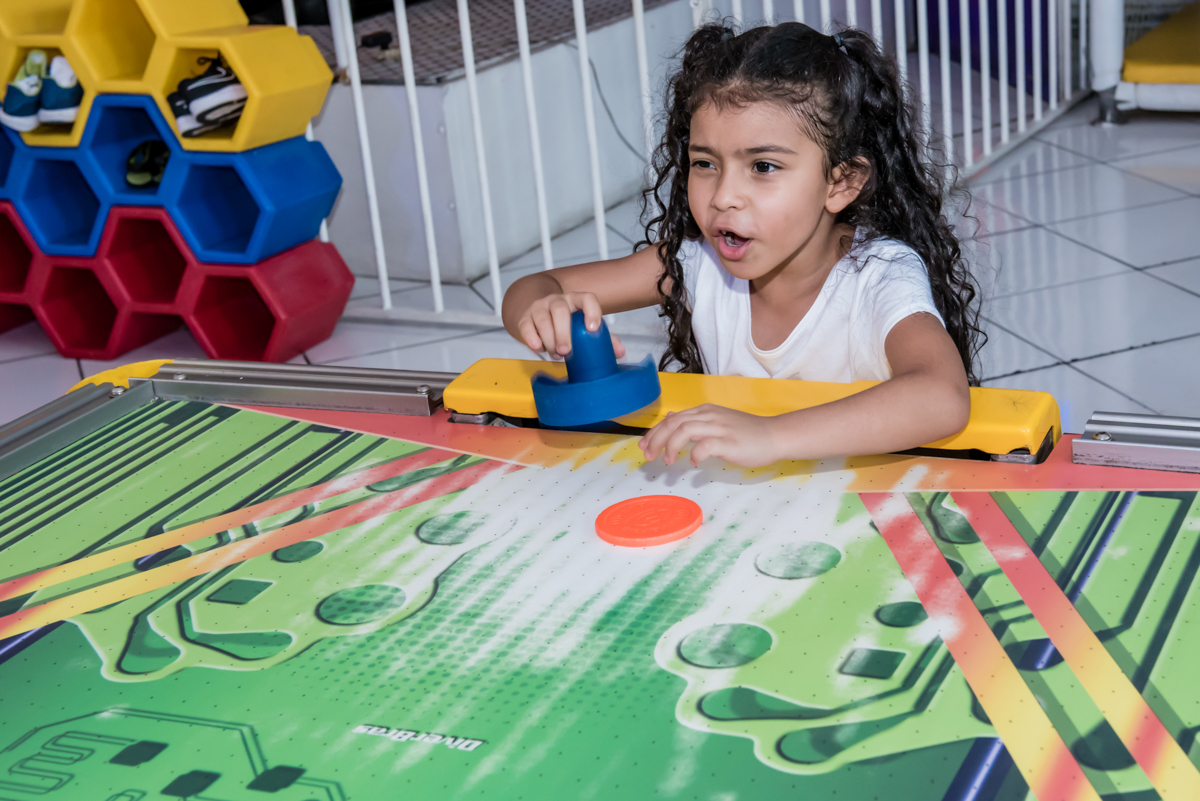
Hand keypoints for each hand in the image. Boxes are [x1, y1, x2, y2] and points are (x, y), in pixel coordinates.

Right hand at [516, 291, 624, 359]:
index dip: (592, 311)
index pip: (587, 298)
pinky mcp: (524, 318)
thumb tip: (620, 353)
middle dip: (563, 332)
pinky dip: (531, 339)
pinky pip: (526, 326)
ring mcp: (539, 307)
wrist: (537, 313)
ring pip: (543, 319)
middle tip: (566, 351)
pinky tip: (538, 348)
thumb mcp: (583, 325)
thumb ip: (603, 337)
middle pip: (560, 310)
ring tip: (556, 354)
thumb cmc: (566, 322)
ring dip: (549, 339)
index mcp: (576, 300)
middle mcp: (557, 300)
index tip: (593, 328)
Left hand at [639, 404, 779, 467]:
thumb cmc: (745, 433)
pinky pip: (704, 446)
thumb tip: (671, 421)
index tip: (643, 446)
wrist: (773, 435)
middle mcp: (709, 415)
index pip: (671, 419)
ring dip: (671, 447)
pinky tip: (693, 462)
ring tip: (667, 461)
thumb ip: (694, 422)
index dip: (654, 432)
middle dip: (656, 440)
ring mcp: (719, 427)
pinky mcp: (728, 441)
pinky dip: (694, 454)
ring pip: (684, 430)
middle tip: (648, 456)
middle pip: (673, 423)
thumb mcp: (715, 422)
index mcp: (704, 411)